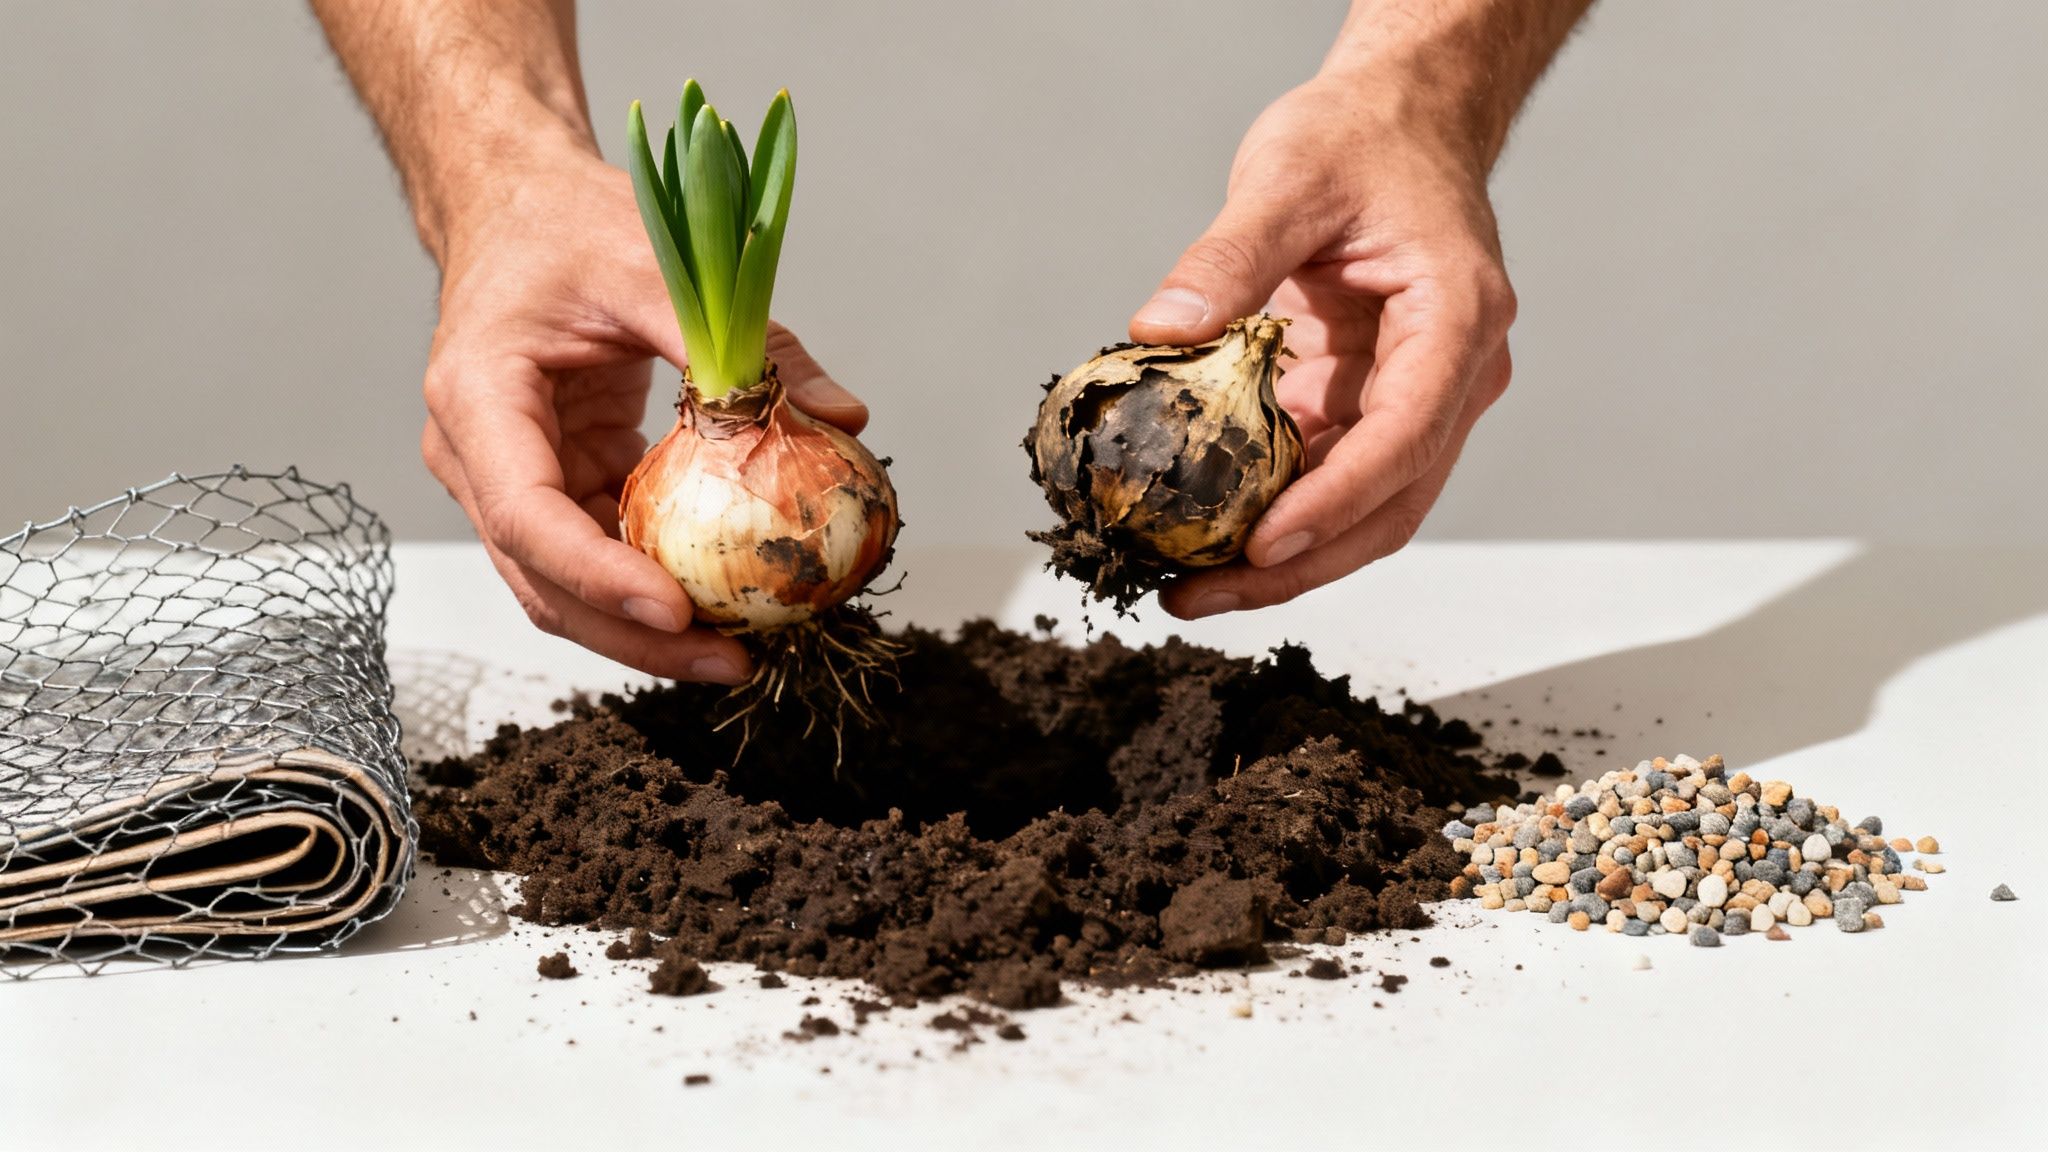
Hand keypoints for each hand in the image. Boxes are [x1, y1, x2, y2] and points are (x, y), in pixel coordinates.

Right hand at [421, 147, 866, 681]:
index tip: (677, 608)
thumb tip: (844, 417)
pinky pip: (605, 551)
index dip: (599, 575)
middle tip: (733, 660)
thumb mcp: (655, 265)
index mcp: (478, 399)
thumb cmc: (568, 225)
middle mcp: (479, 456)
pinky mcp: (558, 485)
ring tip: (744, 650)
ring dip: (652, 626)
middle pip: (544, 579)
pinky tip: (729, 596)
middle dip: (636, 634)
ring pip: (571, 586)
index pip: (527, 515)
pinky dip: (662, 578)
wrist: (518, 207)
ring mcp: (512, 480)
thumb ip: (744, 342)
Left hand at [1129, 74, 1516, 618]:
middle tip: (1198, 596)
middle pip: (1390, 502)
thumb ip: (1226, 257)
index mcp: (1458, 320)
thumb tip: (1159, 329)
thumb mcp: (1287, 177)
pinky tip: (1202, 533)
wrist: (1402, 119)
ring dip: (1281, 557)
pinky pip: (1326, 476)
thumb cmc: (1364, 139)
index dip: (1335, 501)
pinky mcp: (1370, 404)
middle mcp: (1453, 375)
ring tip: (1188, 586)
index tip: (1264, 545)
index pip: (1405, 437)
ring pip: (1363, 508)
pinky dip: (1269, 510)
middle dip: (1297, 564)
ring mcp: (1417, 397)